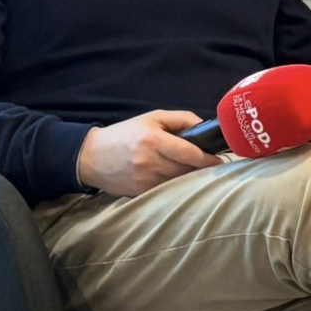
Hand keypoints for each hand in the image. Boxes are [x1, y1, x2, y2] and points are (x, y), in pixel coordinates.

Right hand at [77, 111, 221, 196]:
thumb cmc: (125, 134)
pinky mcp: (140, 192)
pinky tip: (177, 178)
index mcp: (153, 140)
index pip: (189, 153)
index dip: (208, 159)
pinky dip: (175, 185)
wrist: (90, 156)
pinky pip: (166, 189)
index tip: (220, 160)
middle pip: (187, 170)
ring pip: (179, 182)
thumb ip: (181, 118)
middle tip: (212, 165)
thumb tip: (205, 126)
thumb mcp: (152, 118)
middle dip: (201, 168)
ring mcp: (144, 179)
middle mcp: (149, 161)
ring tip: (195, 171)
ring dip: (190, 177)